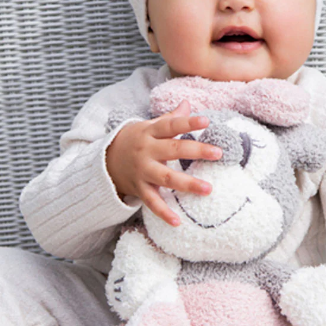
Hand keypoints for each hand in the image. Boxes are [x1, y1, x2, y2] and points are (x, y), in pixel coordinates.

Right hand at [105, 99, 222, 225]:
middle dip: (196, 151)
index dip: (187, 122)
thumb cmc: (136, 140)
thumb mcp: (149, 127)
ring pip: (166, 178)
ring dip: (187, 184)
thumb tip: (187, 103)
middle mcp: (146, 151)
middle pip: (172, 150)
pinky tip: (178, 222)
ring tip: (208, 189)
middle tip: (218, 153)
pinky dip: (164, 213)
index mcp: (150, 132)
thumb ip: (170, 118)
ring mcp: (142, 171)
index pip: (170, 125)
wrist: (107, 160)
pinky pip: (152, 202)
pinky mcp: (139, 189)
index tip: (206, 121)